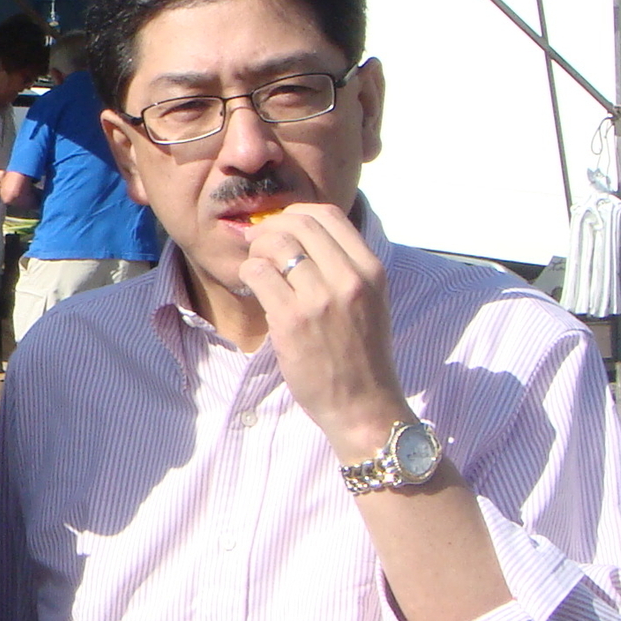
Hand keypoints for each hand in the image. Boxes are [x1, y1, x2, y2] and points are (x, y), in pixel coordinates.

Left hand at [238, 203, 411, 460]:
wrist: (364, 406)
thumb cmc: (361, 355)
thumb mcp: (369, 301)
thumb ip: (344, 267)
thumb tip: (297, 233)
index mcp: (371, 270)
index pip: (328, 215)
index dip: (296, 214)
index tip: (282, 230)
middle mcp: (349, 279)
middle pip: (298, 223)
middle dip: (271, 228)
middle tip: (261, 247)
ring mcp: (321, 299)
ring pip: (274, 244)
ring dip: (257, 251)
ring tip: (258, 271)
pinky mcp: (292, 320)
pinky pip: (259, 273)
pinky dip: (250, 275)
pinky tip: (255, 290)